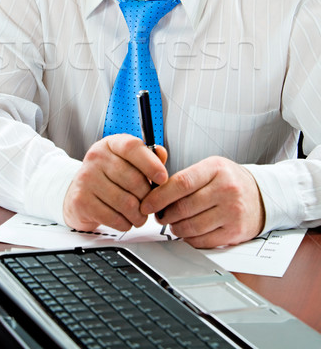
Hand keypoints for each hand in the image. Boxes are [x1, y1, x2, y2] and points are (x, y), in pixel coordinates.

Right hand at [63, 134, 167, 231]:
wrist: (79, 193)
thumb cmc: (109, 177)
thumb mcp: (127, 161)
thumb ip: (148, 157)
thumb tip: (161, 153)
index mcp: (111, 144)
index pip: (132, 148)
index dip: (151, 163)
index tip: (163, 178)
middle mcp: (96, 158)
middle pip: (133, 180)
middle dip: (147, 197)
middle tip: (149, 203)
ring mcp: (86, 178)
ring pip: (126, 202)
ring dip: (138, 214)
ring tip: (139, 215)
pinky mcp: (81, 200)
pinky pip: (114, 217)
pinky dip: (125, 223)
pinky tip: (125, 220)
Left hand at [140, 156, 264, 247]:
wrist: (261, 195)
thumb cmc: (230, 180)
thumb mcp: (210, 167)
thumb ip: (184, 176)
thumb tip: (154, 189)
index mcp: (215, 168)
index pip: (181, 183)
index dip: (159, 196)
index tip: (147, 203)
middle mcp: (226, 189)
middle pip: (184, 207)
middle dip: (165, 214)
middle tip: (159, 215)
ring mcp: (232, 211)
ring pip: (191, 226)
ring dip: (175, 228)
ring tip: (173, 223)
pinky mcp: (235, 231)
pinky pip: (203, 240)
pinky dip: (190, 239)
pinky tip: (188, 231)